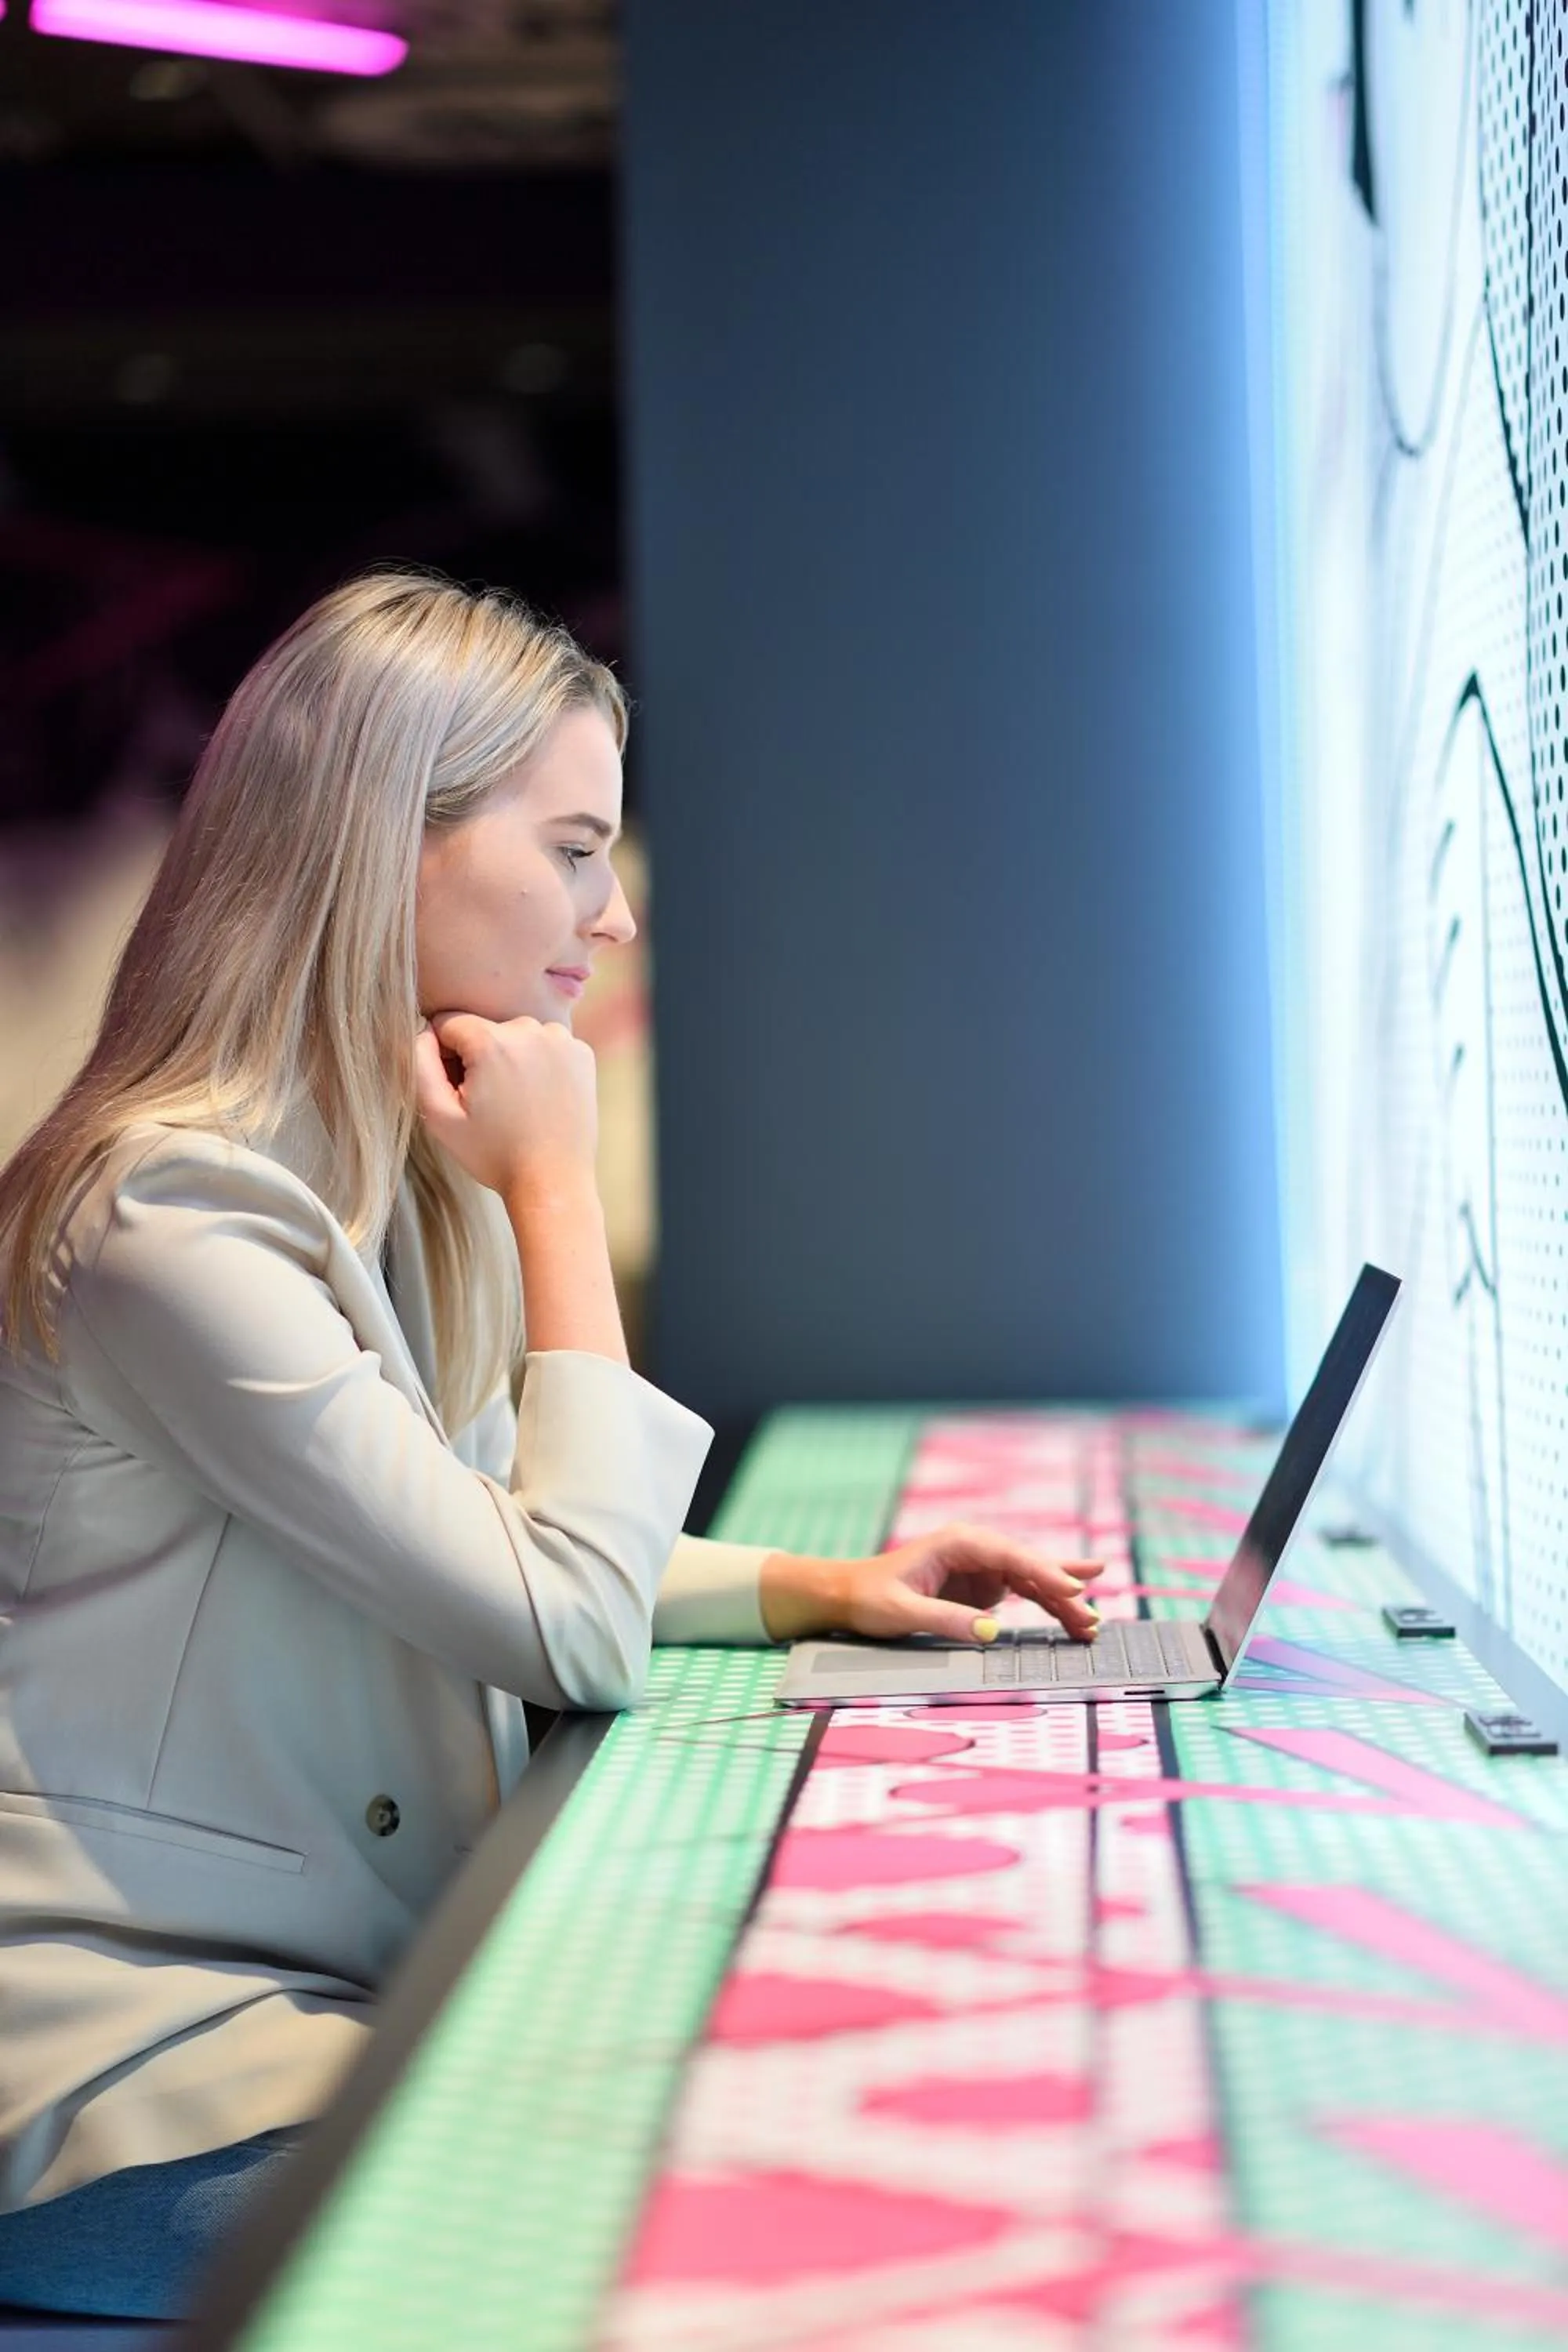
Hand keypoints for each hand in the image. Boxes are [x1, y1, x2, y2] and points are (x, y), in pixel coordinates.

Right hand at [414, 1012, 599, 1199]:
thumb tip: (424, 1030)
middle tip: (490, 1102)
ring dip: (510, 1058)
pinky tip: (540, 1098)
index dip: (446, 1056)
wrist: (552, 1181)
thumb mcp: (439, 1115)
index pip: (449, 1023)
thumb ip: (420, 1063)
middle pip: (485, 1028)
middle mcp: (530, 1029)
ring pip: (516, 1035)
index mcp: (492, 1042)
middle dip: (479, 1057)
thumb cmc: (493, 1153)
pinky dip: (540, 1063)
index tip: (461, 1090)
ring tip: (516, 1102)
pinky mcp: (582, 1053)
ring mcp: (562, 1040)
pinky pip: (546, 1045)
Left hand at [759, 1520, 1102, 1643]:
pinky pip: (1025, 1593)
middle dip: (1063, 1590)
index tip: (1072, 1590)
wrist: (849, 1595)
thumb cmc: (871, 1597)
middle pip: (1030, 1567)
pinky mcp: (984, 1587)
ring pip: (1034, 1580)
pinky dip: (1049, 1604)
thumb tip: (992, 1631)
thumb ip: (947, 1619)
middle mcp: (976, 1550)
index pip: (1010, 1555)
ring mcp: (983, 1568)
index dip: (1045, 1572)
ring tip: (1093, 1623)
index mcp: (958, 1543)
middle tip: (1092, 1616)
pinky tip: (1077, 1608)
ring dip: (1063, 1601)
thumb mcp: (903, 1611)